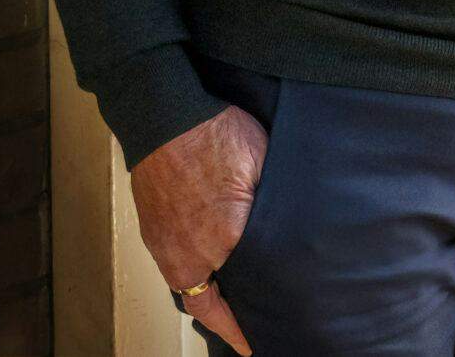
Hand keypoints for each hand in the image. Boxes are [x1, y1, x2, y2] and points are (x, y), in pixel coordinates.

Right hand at [129, 104, 264, 354]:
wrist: (165, 119)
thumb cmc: (218, 135)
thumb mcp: (268, 163)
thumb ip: (280, 201)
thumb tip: (297, 224)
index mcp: (227, 236)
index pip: (246, 292)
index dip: (254, 319)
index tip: (265, 339)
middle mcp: (193, 252)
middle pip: (216, 304)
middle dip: (236, 321)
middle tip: (255, 333)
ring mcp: (170, 247)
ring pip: (194, 292)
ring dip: (215, 307)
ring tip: (236, 319)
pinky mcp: (157, 237)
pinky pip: (177, 276)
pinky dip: (194, 287)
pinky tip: (209, 287)